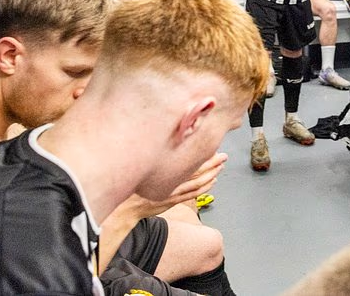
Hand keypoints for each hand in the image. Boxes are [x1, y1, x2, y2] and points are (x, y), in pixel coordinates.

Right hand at [112, 152, 227, 220]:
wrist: (125, 207)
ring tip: (221, 167)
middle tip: (223, 155)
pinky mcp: (172, 200)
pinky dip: (204, 188)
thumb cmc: (133, 185)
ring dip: (211, 174)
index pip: (185, 157)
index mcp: (162, 168)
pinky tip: (212, 182)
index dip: (199, 151)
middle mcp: (168, 179)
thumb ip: (157, 156)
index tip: (210, 143)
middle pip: (195, 168)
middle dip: (211, 161)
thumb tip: (170, 142)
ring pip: (196, 182)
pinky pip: (192, 194)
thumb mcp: (143, 166)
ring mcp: (172, 192)